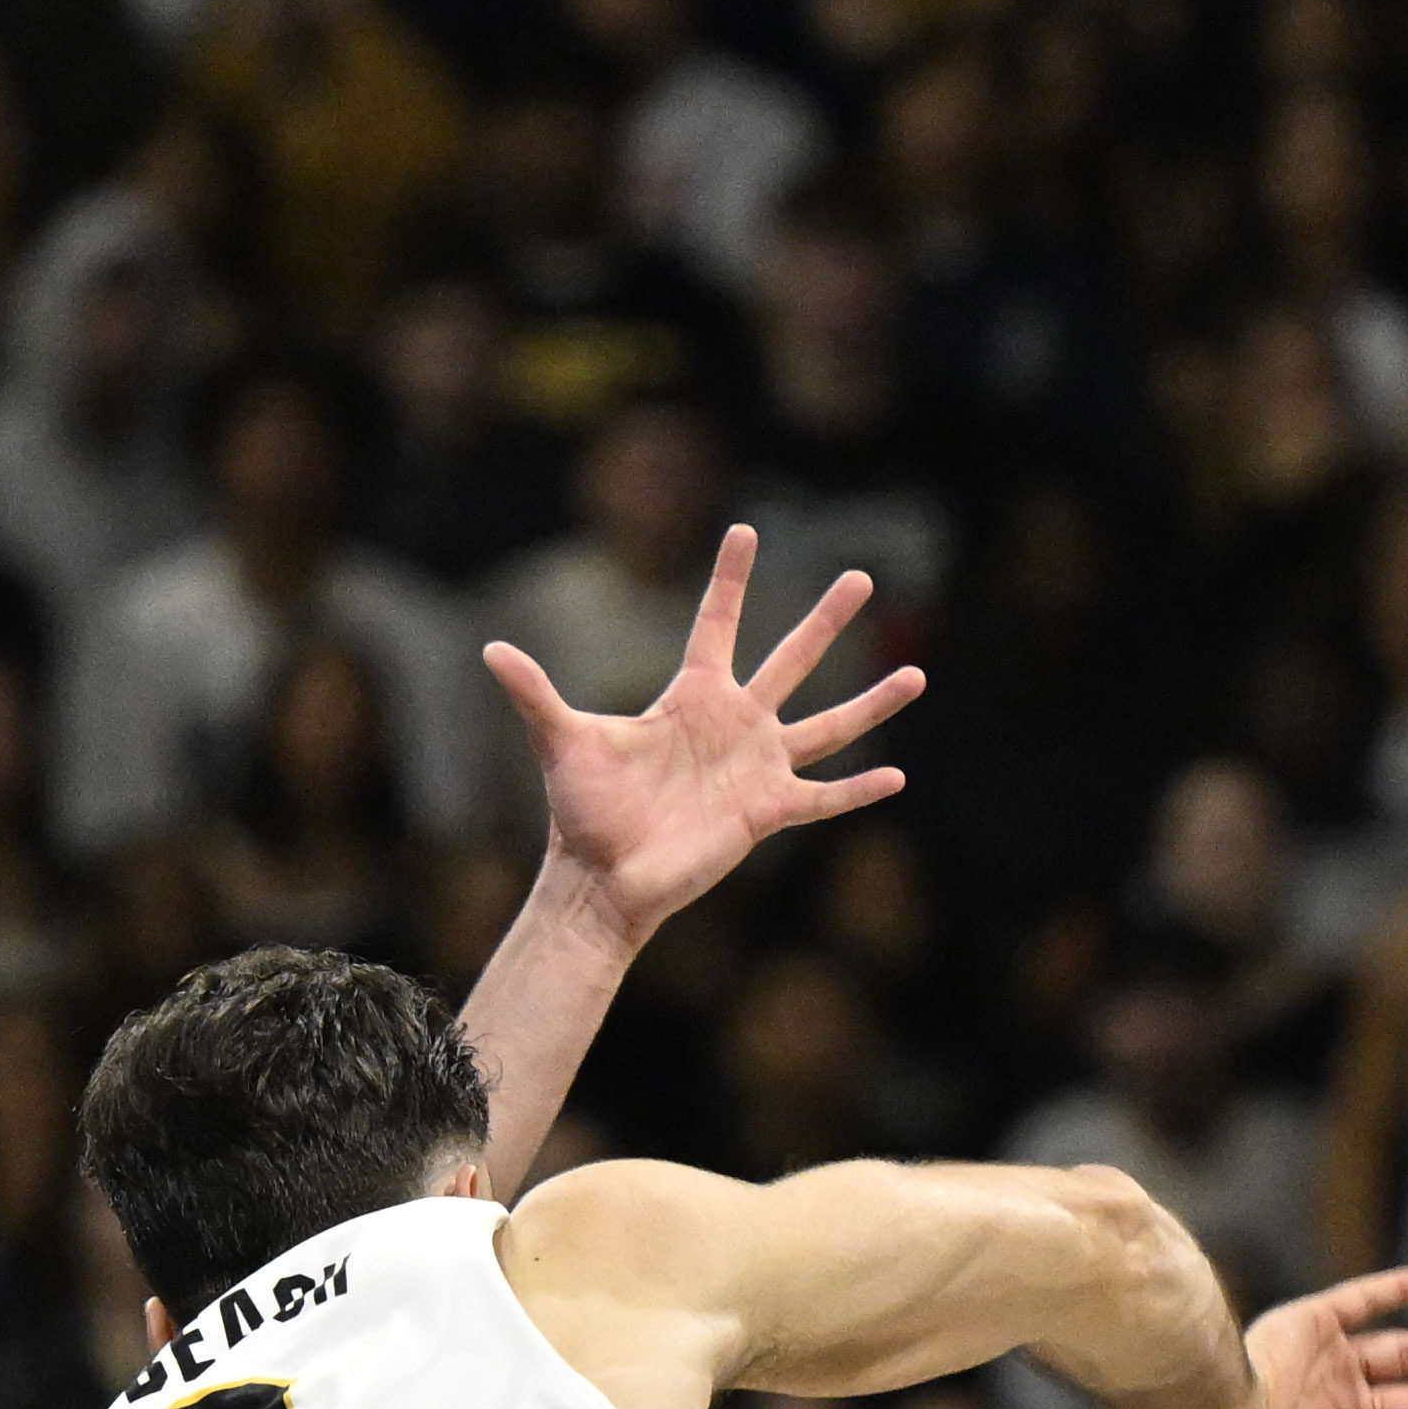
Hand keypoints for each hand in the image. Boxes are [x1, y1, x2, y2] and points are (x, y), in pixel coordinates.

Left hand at [488, 523, 925, 944]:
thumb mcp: (562, 742)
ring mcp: (756, 767)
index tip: (746, 530)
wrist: (604, 878)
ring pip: (827, 725)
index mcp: (690, 698)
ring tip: (917, 674)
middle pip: (789, 660)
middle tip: (860, 576)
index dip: (730, 579)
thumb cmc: (583, 811)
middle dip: (825, 619)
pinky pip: (824, 798)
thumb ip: (536, 694)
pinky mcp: (768, 812)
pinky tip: (896, 778)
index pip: (716, 624)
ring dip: (872, 702)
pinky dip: (859, 791)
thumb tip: (490, 649)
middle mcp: (733, 724)